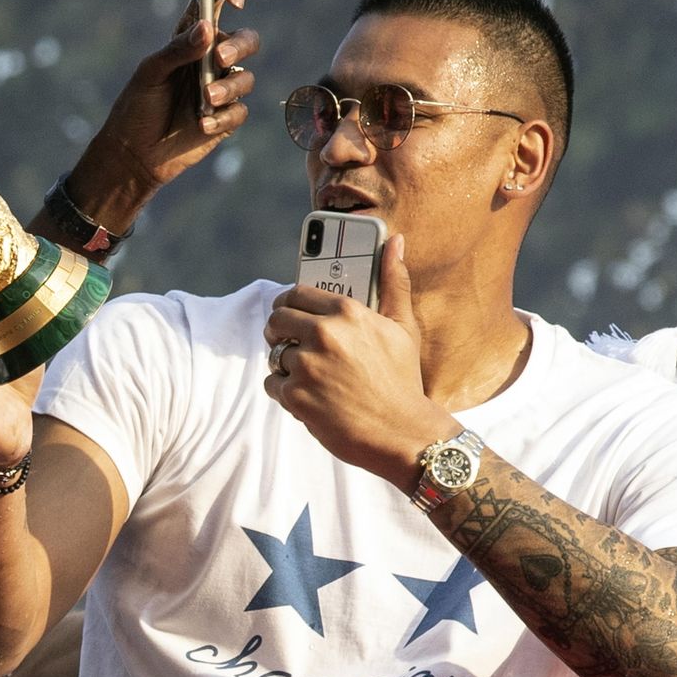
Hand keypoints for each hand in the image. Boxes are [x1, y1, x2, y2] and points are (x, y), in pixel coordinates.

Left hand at [65, 0, 259, 227]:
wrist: (134, 154)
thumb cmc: (137, 108)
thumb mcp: (151, 73)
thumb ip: (179, 50)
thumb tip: (207, 29)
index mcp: (191, 39)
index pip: (214, 2)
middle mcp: (211, 60)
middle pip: (245, 39)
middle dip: (239, 45)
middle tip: (220, 59)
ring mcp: (221, 89)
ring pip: (245, 78)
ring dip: (227, 88)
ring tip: (205, 101)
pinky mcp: (226, 119)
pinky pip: (239, 112)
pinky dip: (222, 118)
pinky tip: (201, 125)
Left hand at [262, 235, 451, 485]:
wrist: (403, 434)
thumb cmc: (403, 379)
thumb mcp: (403, 327)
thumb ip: (394, 282)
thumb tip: (396, 241)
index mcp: (346, 312)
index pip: (295, 293)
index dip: (289, 303)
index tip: (292, 312)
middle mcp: (324, 335)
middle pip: (276, 320)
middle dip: (279, 330)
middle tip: (291, 342)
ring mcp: (307, 366)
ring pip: (274, 354)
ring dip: (285, 363)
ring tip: (309, 374)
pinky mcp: (295, 397)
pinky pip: (272, 383)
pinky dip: (285, 391)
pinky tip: (309, 396)